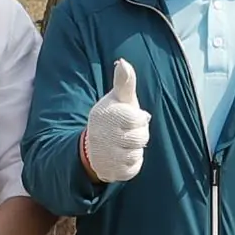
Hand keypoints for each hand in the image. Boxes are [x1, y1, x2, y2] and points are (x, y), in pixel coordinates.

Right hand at [78, 60, 149, 185]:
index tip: (129, 118)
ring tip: (123, 144)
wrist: (93, 146)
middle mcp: (102, 136)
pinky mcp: (110, 172)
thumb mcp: (118, 99)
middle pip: (141, 138)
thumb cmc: (113, 117)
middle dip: (139, 135)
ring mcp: (105, 156)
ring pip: (137, 154)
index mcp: (106, 115)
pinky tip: (121, 157)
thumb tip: (123, 61)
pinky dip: (131, 164)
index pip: (139, 119)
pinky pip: (133, 169)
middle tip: (127, 132)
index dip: (138, 119)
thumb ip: (124, 82)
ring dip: (135, 150)